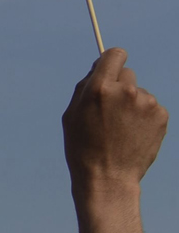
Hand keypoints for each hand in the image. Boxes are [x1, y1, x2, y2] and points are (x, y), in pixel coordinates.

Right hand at [64, 48, 165, 191]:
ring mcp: (146, 103)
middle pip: (127, 74)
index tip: (111, 69)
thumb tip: (99, 67)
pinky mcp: (161, 115)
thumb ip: (85, 87)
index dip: (112, 60)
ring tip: (121, 130)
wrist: (108, 178)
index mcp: (99, 88)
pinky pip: (151, 108)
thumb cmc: (83, 147)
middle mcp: (126, 91)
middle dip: (119, 87)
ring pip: (139, 93)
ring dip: (132, 105)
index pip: (115, 55)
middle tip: (110, 112)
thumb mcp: (72, 115)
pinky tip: (133, 134)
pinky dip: (143, 118)